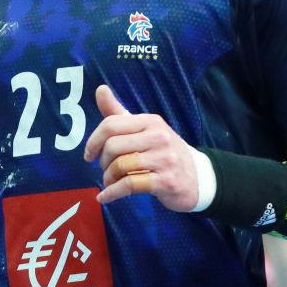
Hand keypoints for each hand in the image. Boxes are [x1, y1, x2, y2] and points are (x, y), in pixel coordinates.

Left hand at [82, 84, 200, 210]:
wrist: (198, 177)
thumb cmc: (164, 152)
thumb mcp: (145, 129)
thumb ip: (119, 112)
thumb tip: (100, 89)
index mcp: (151, 121)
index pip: (111, 124)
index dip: (93, 141)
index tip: (89, 155)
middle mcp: (159, 137)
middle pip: (113, 146)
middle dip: (102, 162)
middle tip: (105, 170)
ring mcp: (164, 159)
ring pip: (120, 166)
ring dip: (108, 178)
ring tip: (110, 183)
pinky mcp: (166, 182)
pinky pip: (129, 185)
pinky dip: (112, 193)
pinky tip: (105, 197)